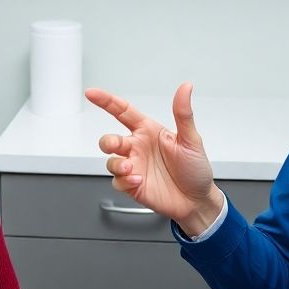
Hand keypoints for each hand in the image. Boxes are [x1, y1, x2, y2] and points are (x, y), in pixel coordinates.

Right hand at [86, 84, 225, 236]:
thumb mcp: (191, 140)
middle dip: (107, 141)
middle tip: (116, 146)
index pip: (123, 112)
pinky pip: (117, 181)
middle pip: (110, 139)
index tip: (92, 94)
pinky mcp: (132, 185)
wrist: (197, 201)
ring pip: (110, 161)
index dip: (106, 101)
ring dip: (117, 164)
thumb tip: (185, 88)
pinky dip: (124, 180)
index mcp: (149, 132)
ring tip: (132, 169)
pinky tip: (138, 180)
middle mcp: (138, 148)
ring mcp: (134, 167)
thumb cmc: (195, 169)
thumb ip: (183, 113)